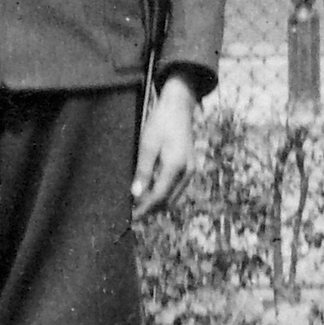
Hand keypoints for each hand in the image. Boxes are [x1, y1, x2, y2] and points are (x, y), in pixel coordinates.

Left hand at [132, 74, 197, 219]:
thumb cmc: (161, 123)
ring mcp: (191, 170)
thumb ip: (143, 171)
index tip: (132, 218)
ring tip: (140, 204)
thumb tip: (136, 194)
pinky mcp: (190, 167)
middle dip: (151, 209)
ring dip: (158, 202)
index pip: (158, 196)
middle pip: (168, 200)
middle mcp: (187, 172)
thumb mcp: (147, 146)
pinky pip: (177, 188)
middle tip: (133, 213)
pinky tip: (152, 191)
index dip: (144, 209)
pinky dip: (165, 193)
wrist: (179, 107)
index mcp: (176, 167)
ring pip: (174, 196)